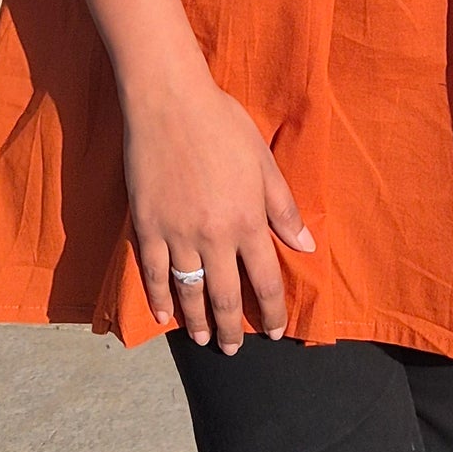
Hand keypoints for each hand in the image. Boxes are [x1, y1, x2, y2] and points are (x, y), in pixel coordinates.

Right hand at [126, 73, 315, 351]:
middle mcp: (214, 236)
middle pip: (225, 296)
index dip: (272, 311)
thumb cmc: (222, 125)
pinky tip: (166, 316)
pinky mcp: (147, 226)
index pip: (264, 280)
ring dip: (198, 321)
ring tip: (205, 340)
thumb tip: (306, 245)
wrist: (169, 102)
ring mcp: (177, 234)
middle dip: (233, 327)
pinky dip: (159, 298)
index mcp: (248, 220)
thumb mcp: (263, 162)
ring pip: (189, 292)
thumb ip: (283, 208)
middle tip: (235, 349)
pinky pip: (152, 273)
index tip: (277, 331)